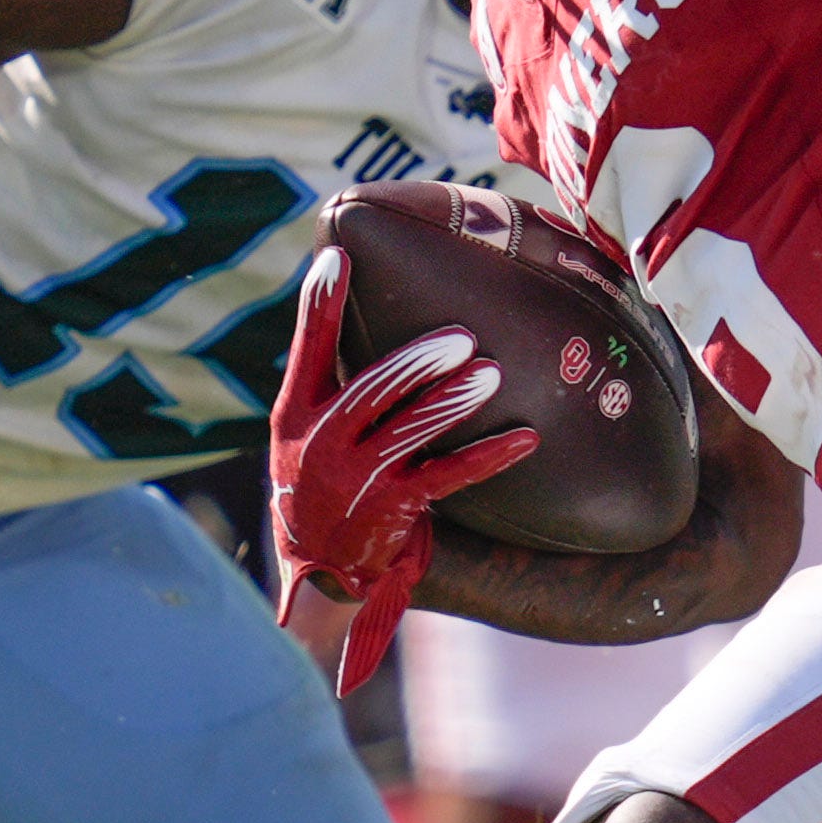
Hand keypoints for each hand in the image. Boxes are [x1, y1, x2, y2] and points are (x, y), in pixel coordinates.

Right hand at [268, 250, 541, 694]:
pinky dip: (489, 457)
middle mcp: (320, 444)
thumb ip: (328, 375)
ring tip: (490, 374)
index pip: (307, 350)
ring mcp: (358, 480)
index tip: (337, 257)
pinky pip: (449, 477)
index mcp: (295, 413)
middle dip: (414, 364)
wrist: (318, 565)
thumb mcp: (304, 426)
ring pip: (410, 433)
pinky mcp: (393, 510)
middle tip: (458, 337)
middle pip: (369, 393)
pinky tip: (526, 438)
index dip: (319, 305)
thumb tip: (350, 290)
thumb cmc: (320, 474)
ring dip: (452, 403)